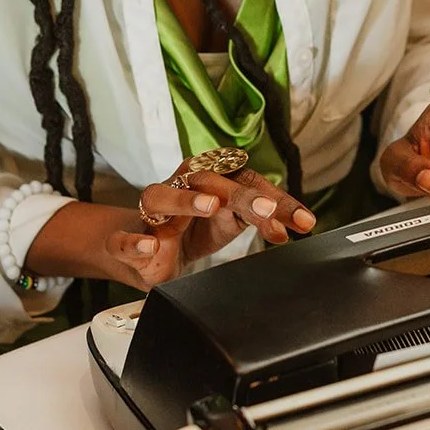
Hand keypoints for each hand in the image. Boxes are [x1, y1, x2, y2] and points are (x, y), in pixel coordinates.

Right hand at [25, 160, 315, 290]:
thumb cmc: (196, 228)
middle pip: (212, 182)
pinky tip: (151, 245)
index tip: (303, 222)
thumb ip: (259, 219)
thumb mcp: (231, 222)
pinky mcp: (129, 236)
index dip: (277, 200)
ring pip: (163, 197)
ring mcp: (153, 212)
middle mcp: (183, 187)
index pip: (249, 181)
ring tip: (210, 206)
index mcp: (213, 181)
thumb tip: (295, 225)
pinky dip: (136, 240)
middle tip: (266, 209)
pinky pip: (127, 237)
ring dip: (186, 200)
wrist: (146, 248)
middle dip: (241, 195)